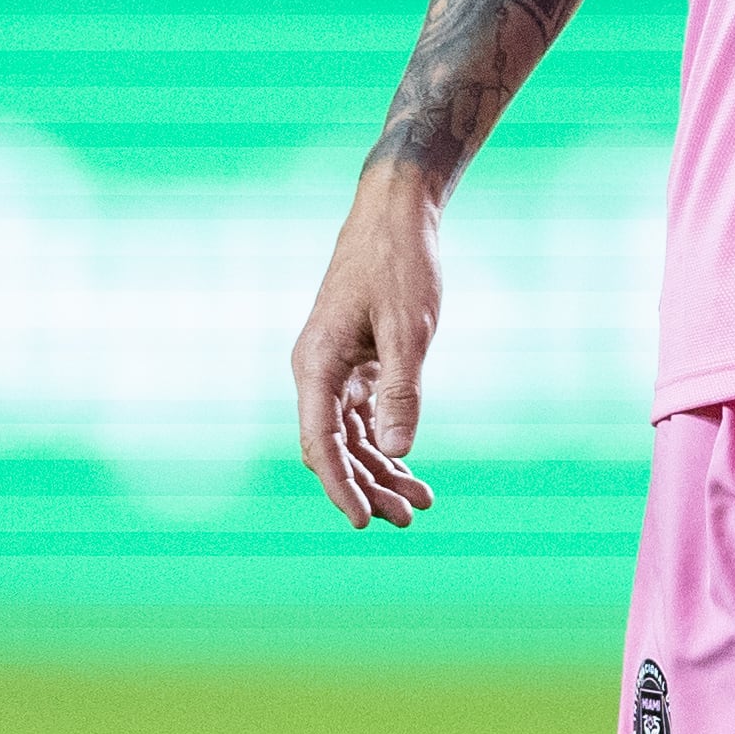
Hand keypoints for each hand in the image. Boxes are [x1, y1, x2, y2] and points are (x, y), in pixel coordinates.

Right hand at [289, 171, 443, 528]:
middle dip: (368, 486)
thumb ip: (401, 393)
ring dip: (380, 469)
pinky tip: (408, 465)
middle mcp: (317, 371)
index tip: (363, 522)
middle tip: (408, 518)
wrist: (397, 211)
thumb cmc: (400, 263)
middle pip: (336, 447)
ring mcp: (335, 367)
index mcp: (316, 365)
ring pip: (351, 435)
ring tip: (418, 503)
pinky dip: (385, 440)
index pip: (320, 444)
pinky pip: (364, 414)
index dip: (341, 487)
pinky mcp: (356, 360)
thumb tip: (394, 452)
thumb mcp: (409, 330)